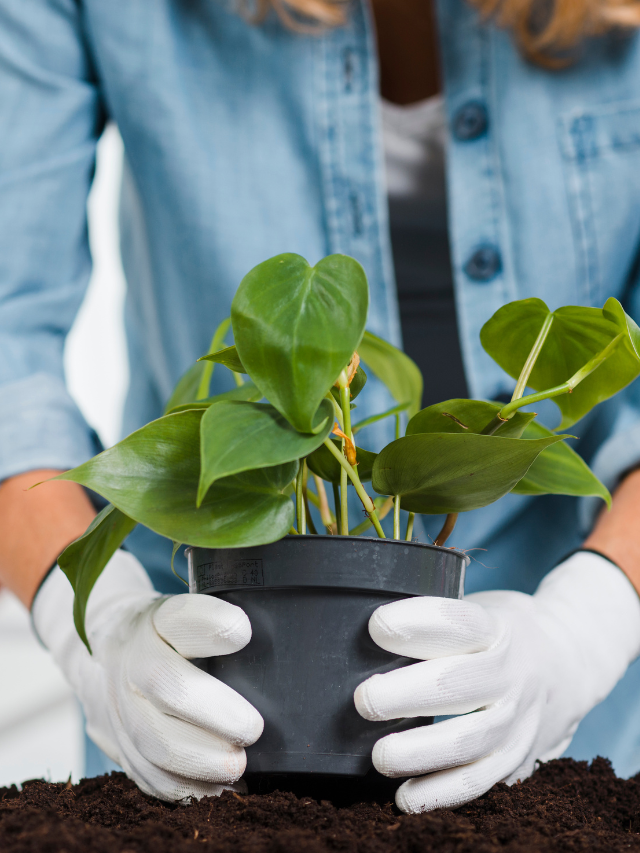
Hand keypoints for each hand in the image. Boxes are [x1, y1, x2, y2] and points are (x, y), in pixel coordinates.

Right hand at [32, 550, 262, 800]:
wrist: (106, 652)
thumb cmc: (170, 635)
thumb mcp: (188, 614)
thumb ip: (222, 628)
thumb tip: (289, 645)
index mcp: (158, 621)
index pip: (180, 618)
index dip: (211, 625)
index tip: (245, 633)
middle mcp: (134, 660)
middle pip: (166, 684)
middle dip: (215, 711)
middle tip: (253, 728)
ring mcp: (121, 705)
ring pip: (153, 740)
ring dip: (200, 759)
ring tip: (238, 766)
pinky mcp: (120, 745)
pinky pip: (148, 775)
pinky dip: (185, 786)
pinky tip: (216, 787)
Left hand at [355, 552, 639, 812]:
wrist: (569, 665)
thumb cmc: (498, 633)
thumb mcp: (480, 609)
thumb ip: (433, 621)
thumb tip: (354, 630)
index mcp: (496, 627)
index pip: (457, 622)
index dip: (416, 623)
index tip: (376, 626)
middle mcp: (511, 673)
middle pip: (458, 684)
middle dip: (406, 694)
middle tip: (365, 699)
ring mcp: (518, 719)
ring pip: (469, 741)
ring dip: (420, 751)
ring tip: (379, 755)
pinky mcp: (517, 758)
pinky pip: (479, 781)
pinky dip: (440, 792)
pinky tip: (406, 796)